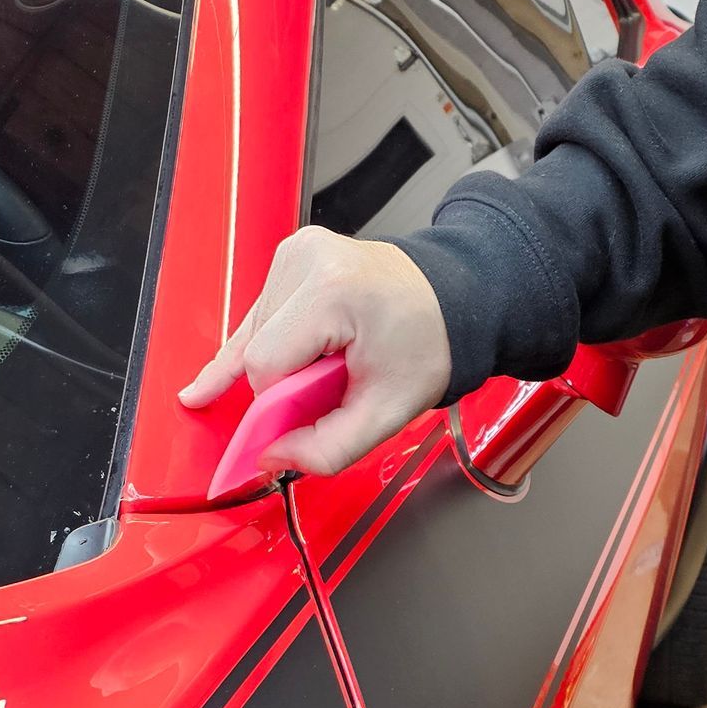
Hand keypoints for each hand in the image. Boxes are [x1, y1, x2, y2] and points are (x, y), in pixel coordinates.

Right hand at [179, 228, 451, 477]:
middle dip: (281, 380)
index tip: (299, 417)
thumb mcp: (385, 413)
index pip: (263, 365)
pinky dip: (275, 335)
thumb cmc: (427, 343)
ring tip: (325, 358)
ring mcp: (299, 251)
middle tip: (326, 384)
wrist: (454, 300)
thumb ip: (326, 449)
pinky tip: (286, 351)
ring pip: (252, 329)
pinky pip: (262, 310)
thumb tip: (273, 456)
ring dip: (278, 356)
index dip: (278, 402)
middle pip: (253, 345)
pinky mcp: (294, 252)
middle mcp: (308, 260)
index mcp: (331, 291)